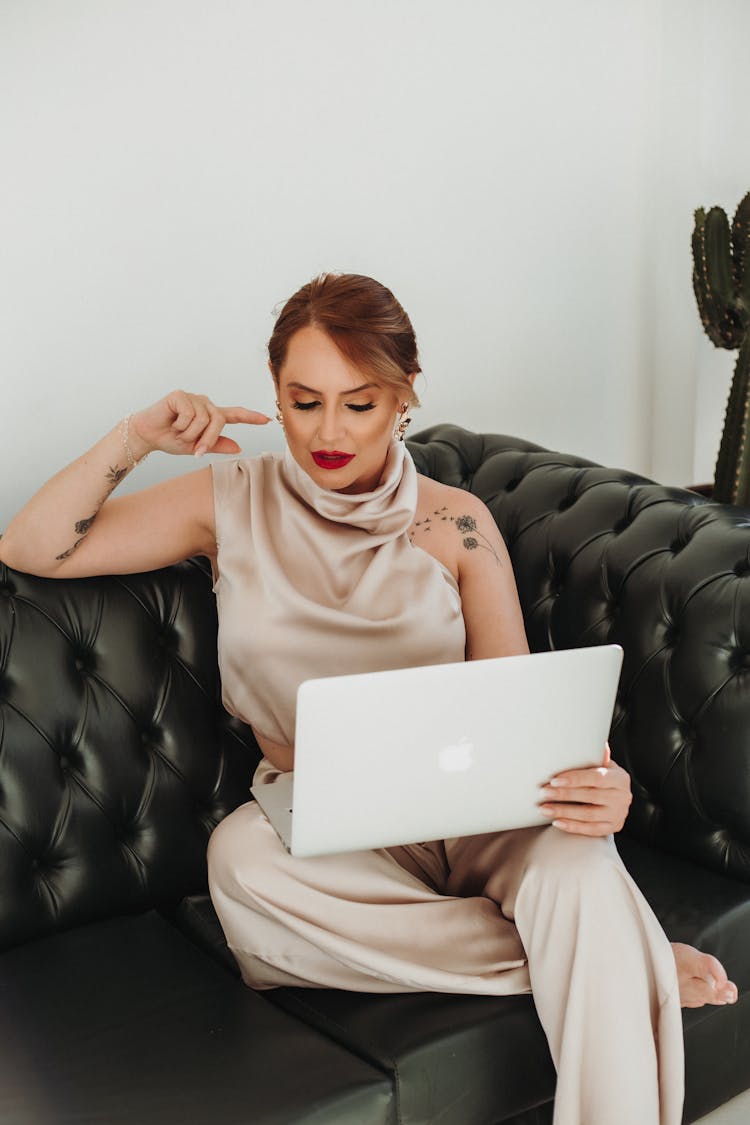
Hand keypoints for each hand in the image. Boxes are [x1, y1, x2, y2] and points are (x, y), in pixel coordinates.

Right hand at [129, 390, 270, 458]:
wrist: (147, 436)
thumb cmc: (171, 439)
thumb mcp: (196, 447)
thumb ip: (216, 445)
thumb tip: (239, 447)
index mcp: (210, 416)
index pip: (234, 415)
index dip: (250, 417)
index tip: (267, 419)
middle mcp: (204, 404)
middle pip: (219, 421)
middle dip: (208, 439)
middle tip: (195, 450)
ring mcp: (193, 398)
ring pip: (204, 420)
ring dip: (190, 434)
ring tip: (178, 432)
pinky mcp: (180, 396)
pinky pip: (189, 415)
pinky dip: (180, 425)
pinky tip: (172, 423)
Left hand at [538, 743, 631, 835]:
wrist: (619, 800)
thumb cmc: (605, 779)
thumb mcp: (605, 766)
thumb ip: (597, 756)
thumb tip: (596, 740)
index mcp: (620, 778)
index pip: (596, 777)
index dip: (575, 778)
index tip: (554, 780)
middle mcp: (622, 797)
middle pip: (590, 796)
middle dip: (564, 795)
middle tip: (543, 792)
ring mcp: (618, 814)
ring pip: (588, 815)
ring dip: (564, 812)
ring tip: (544, 809)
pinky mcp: (611, 828)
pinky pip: (590, 830)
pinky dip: (573, 826)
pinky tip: (557, 822)